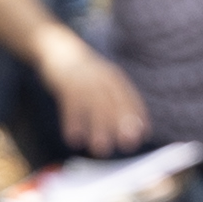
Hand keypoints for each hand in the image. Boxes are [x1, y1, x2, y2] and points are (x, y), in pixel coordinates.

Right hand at [37, 31, 151, 156]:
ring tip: (100, 150)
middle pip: (114, 102)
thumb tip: (137, 130)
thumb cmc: (84, 76)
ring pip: (94, 106)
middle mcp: (102, 78)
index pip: (130, 98)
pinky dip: (73, 122)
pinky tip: (74, 139)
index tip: (143, 135)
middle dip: (122, 123)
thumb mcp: (103, 84)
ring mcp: (84, 80)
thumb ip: (116, 104)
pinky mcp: (65, 84)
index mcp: (114, 79)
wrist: (59, 51)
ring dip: (98, 128)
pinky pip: (70, 105)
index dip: (137, 116)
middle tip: (127, 145)